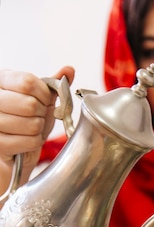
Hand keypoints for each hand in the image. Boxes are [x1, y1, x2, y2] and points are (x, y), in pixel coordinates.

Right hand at [0, 66, 74, 182]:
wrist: (15, 152)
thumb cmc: (26, 123)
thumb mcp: (40, 101)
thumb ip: (51, 85)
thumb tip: (69, 70)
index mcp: (1, 81)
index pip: (28, 82)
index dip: (44, 94)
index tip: (46, 101)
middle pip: (30, 104)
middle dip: (41, 115)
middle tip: (37, 118)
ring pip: (31, 124)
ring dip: (38, 130)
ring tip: (31, 130)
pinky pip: (28, 141)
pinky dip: (34, 143)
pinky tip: (27, 141)